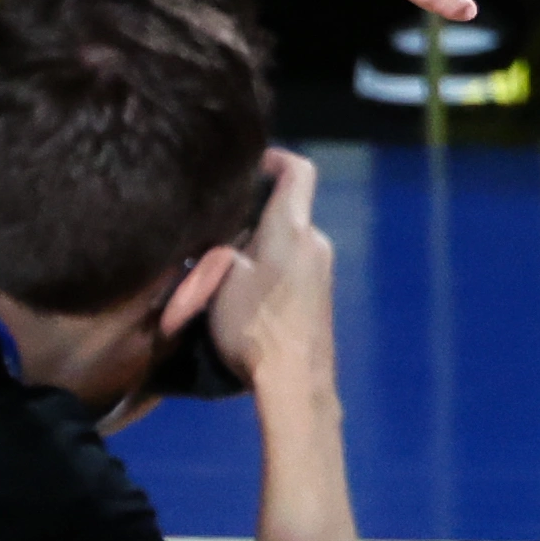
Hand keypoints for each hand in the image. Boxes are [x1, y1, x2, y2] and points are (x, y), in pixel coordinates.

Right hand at [209, 149, 337, 391]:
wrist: (296, 381)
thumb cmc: (255, 324)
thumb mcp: (223, 280)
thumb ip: (223, 247)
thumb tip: (222, 236)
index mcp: (293, 227)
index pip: (298, 171)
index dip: (274, 160)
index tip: (248, 167)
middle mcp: (315, 240)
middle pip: (289, 210)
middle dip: (254, 216)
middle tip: (216, 231)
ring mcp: (323, 269)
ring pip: (289, 242)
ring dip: (260, 247)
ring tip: (225, 269)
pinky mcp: (322, 295)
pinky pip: (295, 266)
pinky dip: (272, 268)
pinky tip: (247, 294)